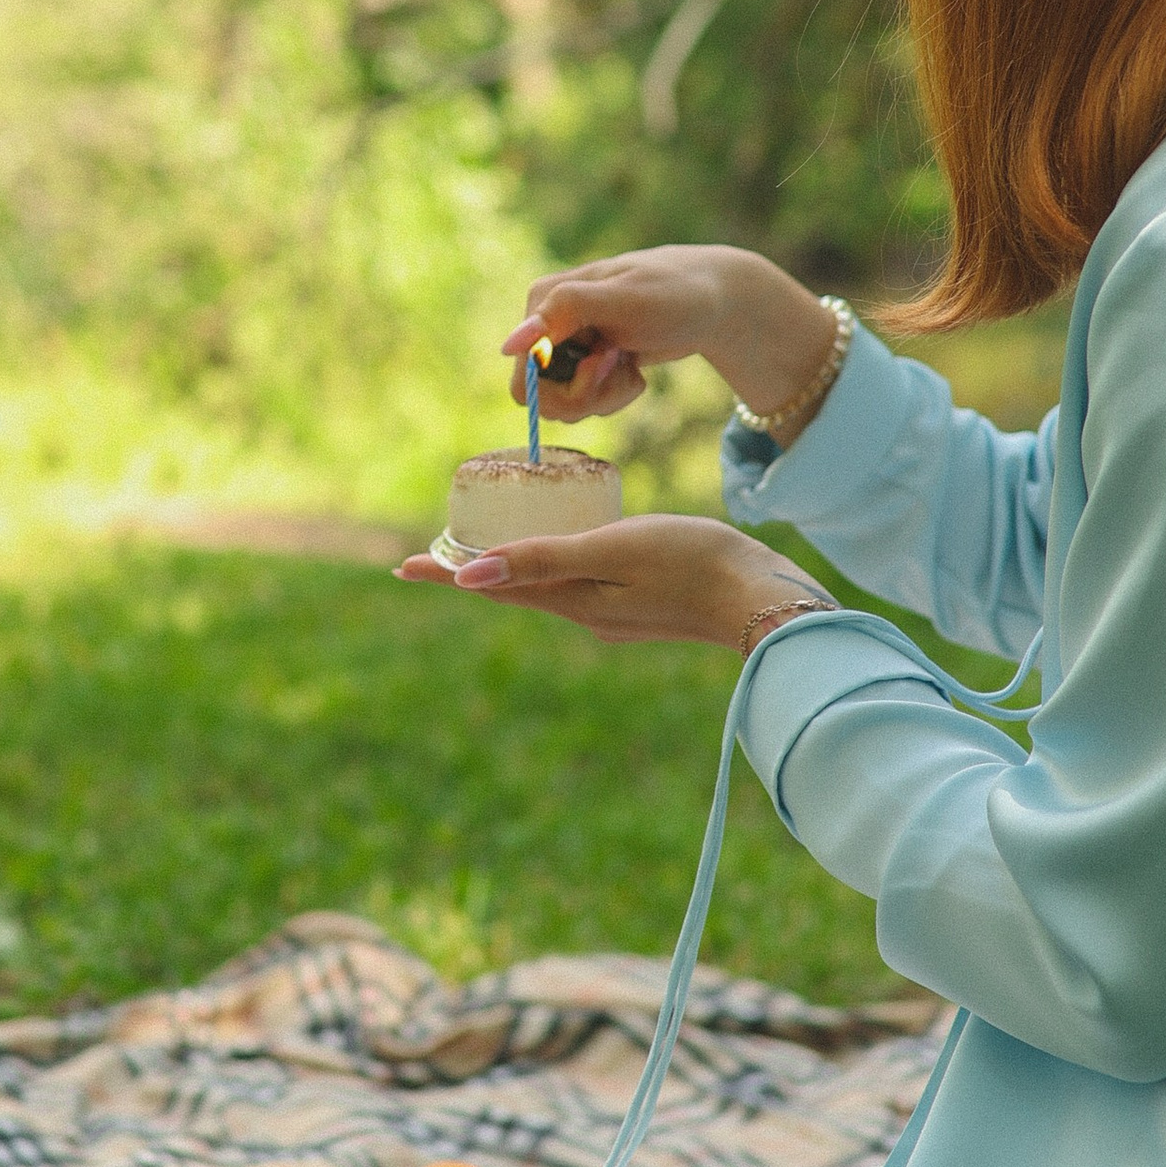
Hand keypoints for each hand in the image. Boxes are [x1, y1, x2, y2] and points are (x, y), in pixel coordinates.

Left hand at [396, 515, 827, 648]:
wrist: (763, 598)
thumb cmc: (691, 562)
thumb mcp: (611, 551)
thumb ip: (545, 560)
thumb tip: (470, 575)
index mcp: (573, 602)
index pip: (493, 585)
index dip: (446, 573)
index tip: (403, 566)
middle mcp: (587, 615)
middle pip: (514, 589)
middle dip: (471, 572)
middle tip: (431, 556)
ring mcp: (615, 615)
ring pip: (546, 590)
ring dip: (509, 572)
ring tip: (481, 553)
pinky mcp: (641, 608)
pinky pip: (577, 587)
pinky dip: (550, 570)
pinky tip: (558, 556)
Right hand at [503, 246, 838, 425]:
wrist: (713, 301)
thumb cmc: (673, 294)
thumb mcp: (623, 300)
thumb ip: (565, 313)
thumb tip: (508, 346)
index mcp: (542, 302)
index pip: (525, 379)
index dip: (567, 386)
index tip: (604, 363)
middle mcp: (545, 323)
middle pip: (543, 399)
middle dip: (589, 393)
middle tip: (622, 365)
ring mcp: (565, 345)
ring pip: (565, 405)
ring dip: (605, 393)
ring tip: (630, 363)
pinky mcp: (584, 362)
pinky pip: (584, 402)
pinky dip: (614, 392)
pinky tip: (633, 367)